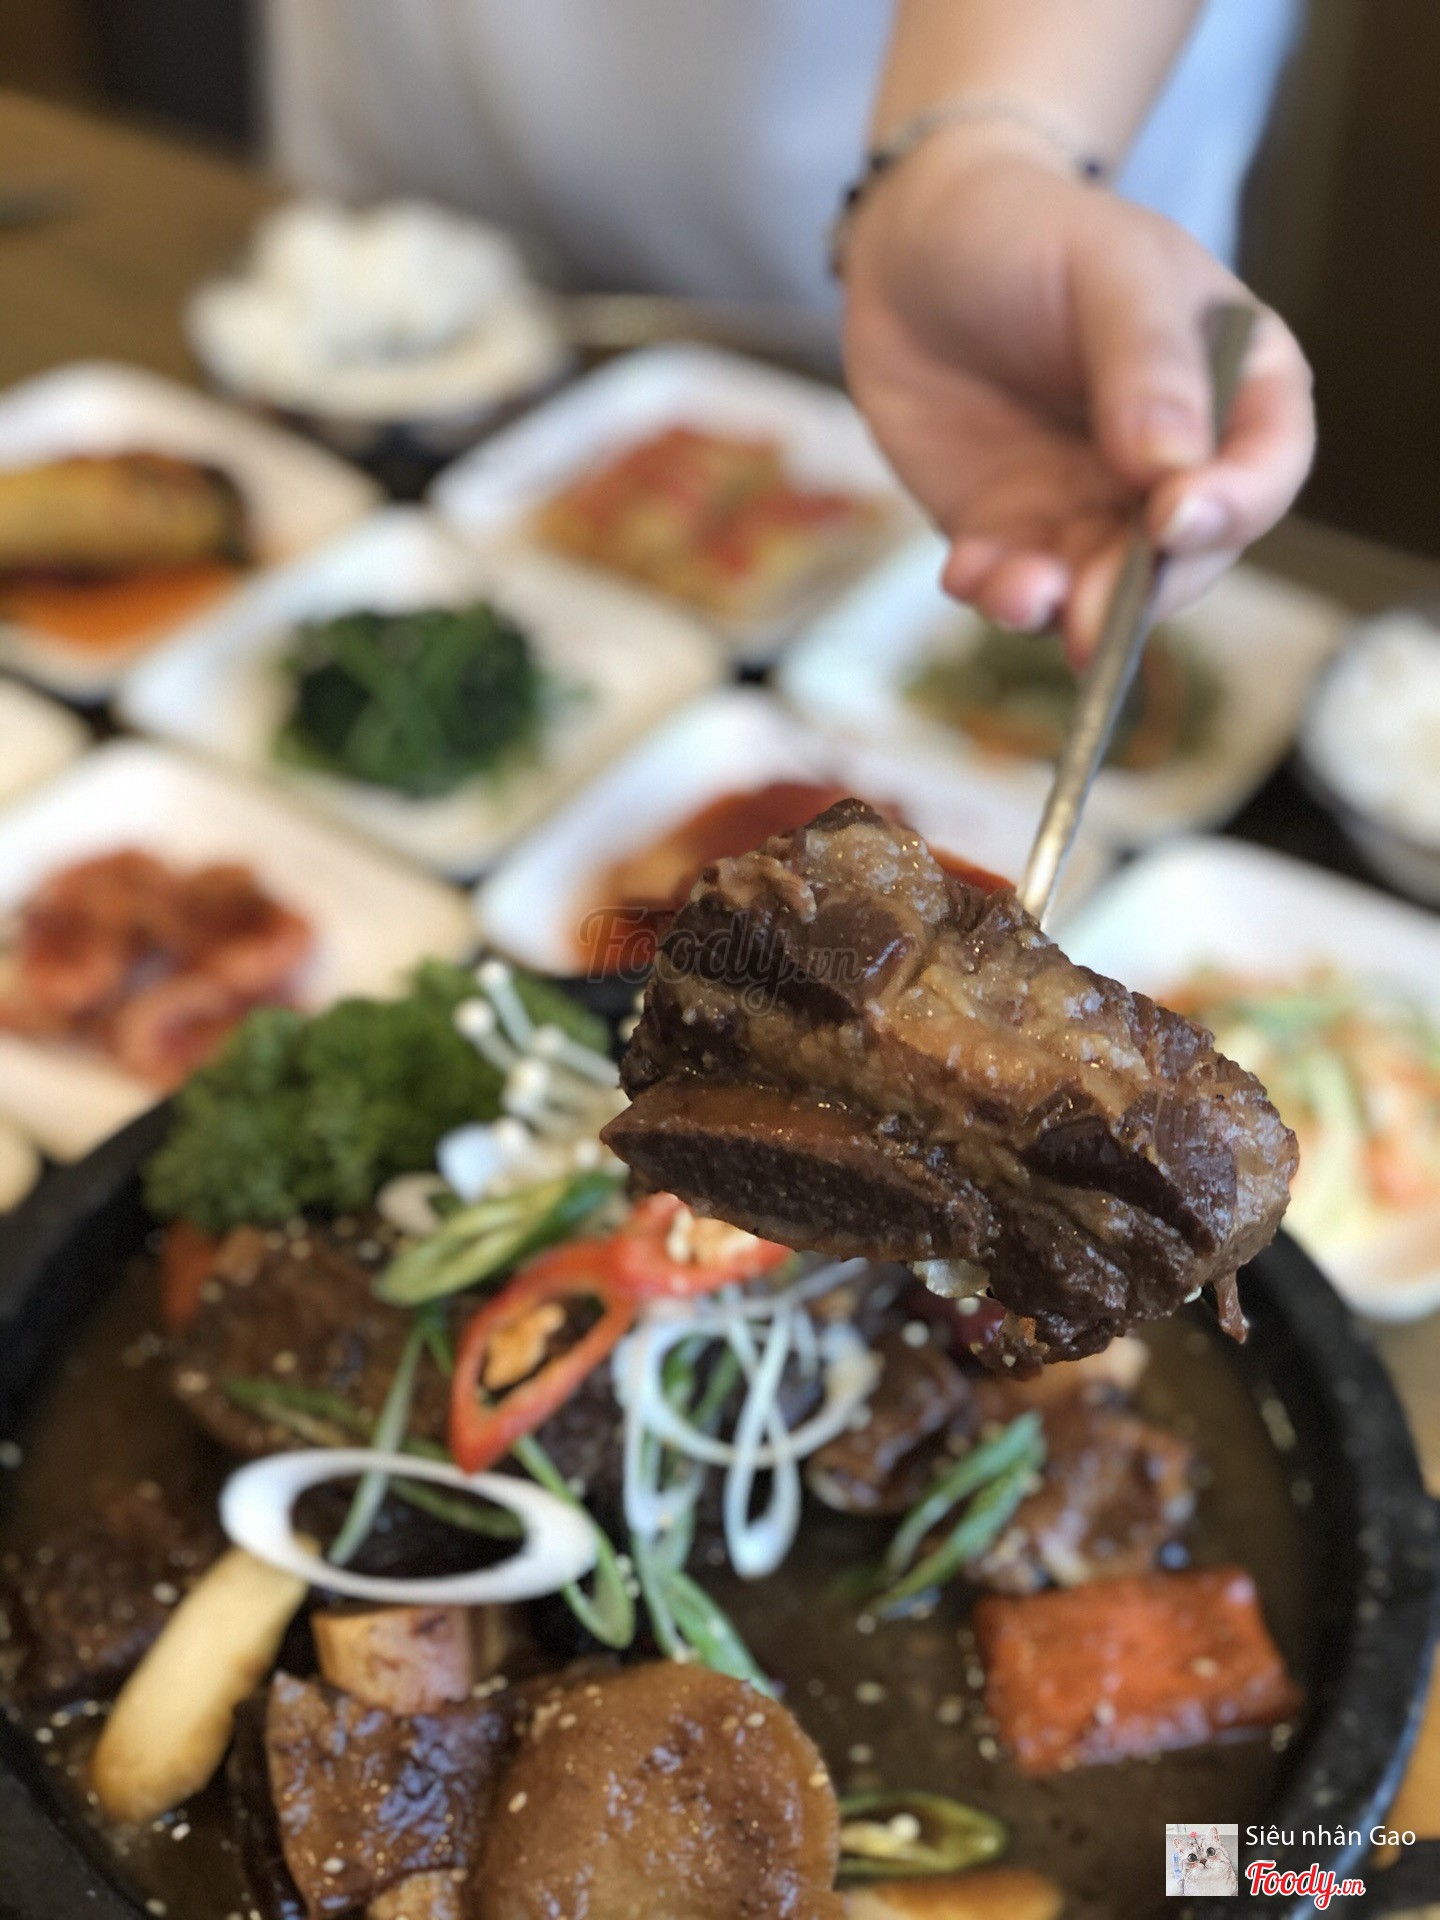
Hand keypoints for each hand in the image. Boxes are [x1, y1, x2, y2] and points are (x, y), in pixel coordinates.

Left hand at [842, 135, 1314, 657]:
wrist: (915, 246)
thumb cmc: (1030, 229)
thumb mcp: (1106, 266)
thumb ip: (1147, 360)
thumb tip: (1170, 468)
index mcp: (1236, 387)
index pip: (1267, 468)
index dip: (1235, 505)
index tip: (1175, 516)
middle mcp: (1176, 465)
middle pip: (1184, 557)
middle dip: (1136, 592)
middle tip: (1090, 615)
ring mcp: (1093, 506)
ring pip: (1098, 590)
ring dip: (1060, 610)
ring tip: (1015, 597)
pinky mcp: (1016, 532)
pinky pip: (1018, 585)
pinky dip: (996, 593)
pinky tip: (965, 571)